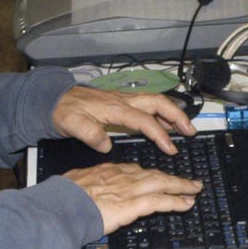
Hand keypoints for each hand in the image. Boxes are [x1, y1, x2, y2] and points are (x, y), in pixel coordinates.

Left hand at [52, 86, 196, 154]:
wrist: (57, 99)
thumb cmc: (66, 111)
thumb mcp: (73, 124)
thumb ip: (90, 134)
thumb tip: (106, 145)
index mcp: (115, 108)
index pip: (144, 120)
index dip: (160, 134)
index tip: (171, 149)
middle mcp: (123, 100)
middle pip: (158, 102)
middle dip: (177, 115)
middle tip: (191, 131)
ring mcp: (124, 99)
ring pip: (155, 101)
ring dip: (172, 112)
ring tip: (186, 128)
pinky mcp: (122, 102)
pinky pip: (147, 104)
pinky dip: (161, 113)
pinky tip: (165, 123)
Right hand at [65, 162, 202, 234]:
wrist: (63, 204)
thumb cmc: (65, 195)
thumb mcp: (76, 181)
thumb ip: (87, 182)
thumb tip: (84, 187)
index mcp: (109, 170)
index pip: (135, 170)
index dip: (150, 173)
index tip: (158, 176)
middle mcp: (122, 176)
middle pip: (154, 174)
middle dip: (173, 178)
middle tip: (188, 181)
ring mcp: (129, 189)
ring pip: (162, 183)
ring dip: (181, 186)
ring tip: (194, 189)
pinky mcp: (132, 205)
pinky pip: (159, 201)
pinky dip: (176, 202)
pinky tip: (186, 204)